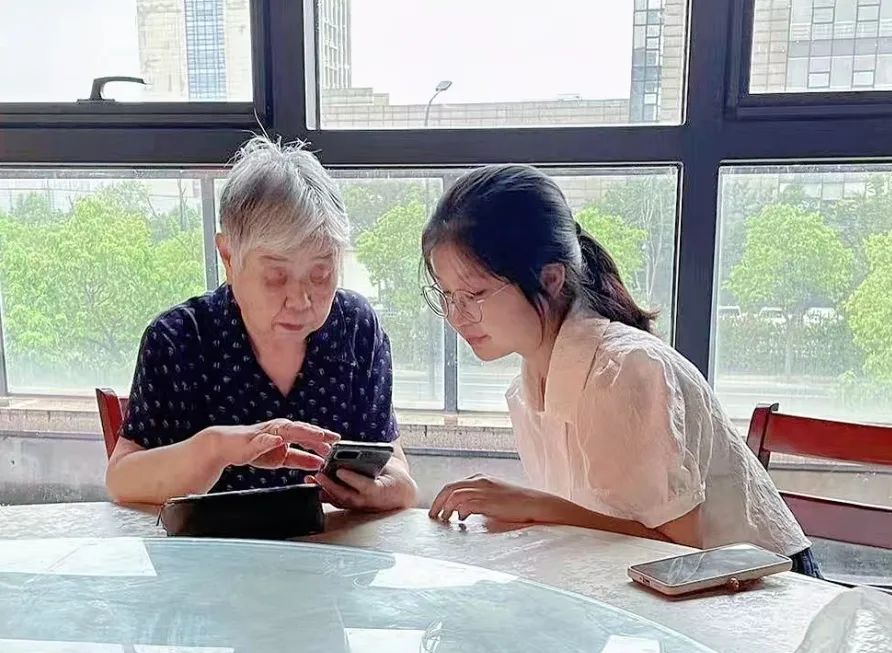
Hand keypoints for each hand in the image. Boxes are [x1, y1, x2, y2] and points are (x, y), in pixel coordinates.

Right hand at [209, 419, 338, 470]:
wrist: (229, 447)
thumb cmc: (257, 449)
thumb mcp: (283, 458)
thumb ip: (301, 459)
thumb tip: (319, 463)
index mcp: (289, 433)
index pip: (310, 435)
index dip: (325, 438)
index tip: (340, 442)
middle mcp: (281, 429)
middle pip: (304, 430)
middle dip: (319, 434)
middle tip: (334, 439)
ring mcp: (268, 432)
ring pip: (288, 430)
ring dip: (304, 432)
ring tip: (317, 435)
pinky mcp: (254, 440)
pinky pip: (264, 440)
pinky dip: (272, 439)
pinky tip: (280, 440)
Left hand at [309, 456, 416, 512]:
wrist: (399, 494)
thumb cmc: (394, 479)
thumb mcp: (389, 467)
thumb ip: (374, 461)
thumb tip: (357, 452)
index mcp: (380, 490)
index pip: (366, 486)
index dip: (352, 479)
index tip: (340, 470)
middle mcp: (367, 502)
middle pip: (346, 495)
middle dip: (331, 485)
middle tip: (319, 474)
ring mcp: (357, 506)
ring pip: (338, 500)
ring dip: (324, 490)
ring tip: (312, 478)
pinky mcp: (350, 506)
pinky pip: (335, 500)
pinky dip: (323, 492)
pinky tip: (314, 483)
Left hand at [428, 475, 552, 522]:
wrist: (535, 503)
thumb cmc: (516, 504)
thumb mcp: (493, 498)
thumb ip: (478, 501)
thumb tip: (461, 512)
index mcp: (480, 479)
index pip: (453, 485)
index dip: (442, 498)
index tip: (436, 510)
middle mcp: (480, 481)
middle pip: (449, 488)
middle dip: (438, 502)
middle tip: (433, 516)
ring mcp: (484, 490)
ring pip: (455, 495)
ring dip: (446, 508)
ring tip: (443, 520)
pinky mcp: (489, 501)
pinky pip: (467, 504)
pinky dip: (460, 511)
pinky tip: (460, 520)